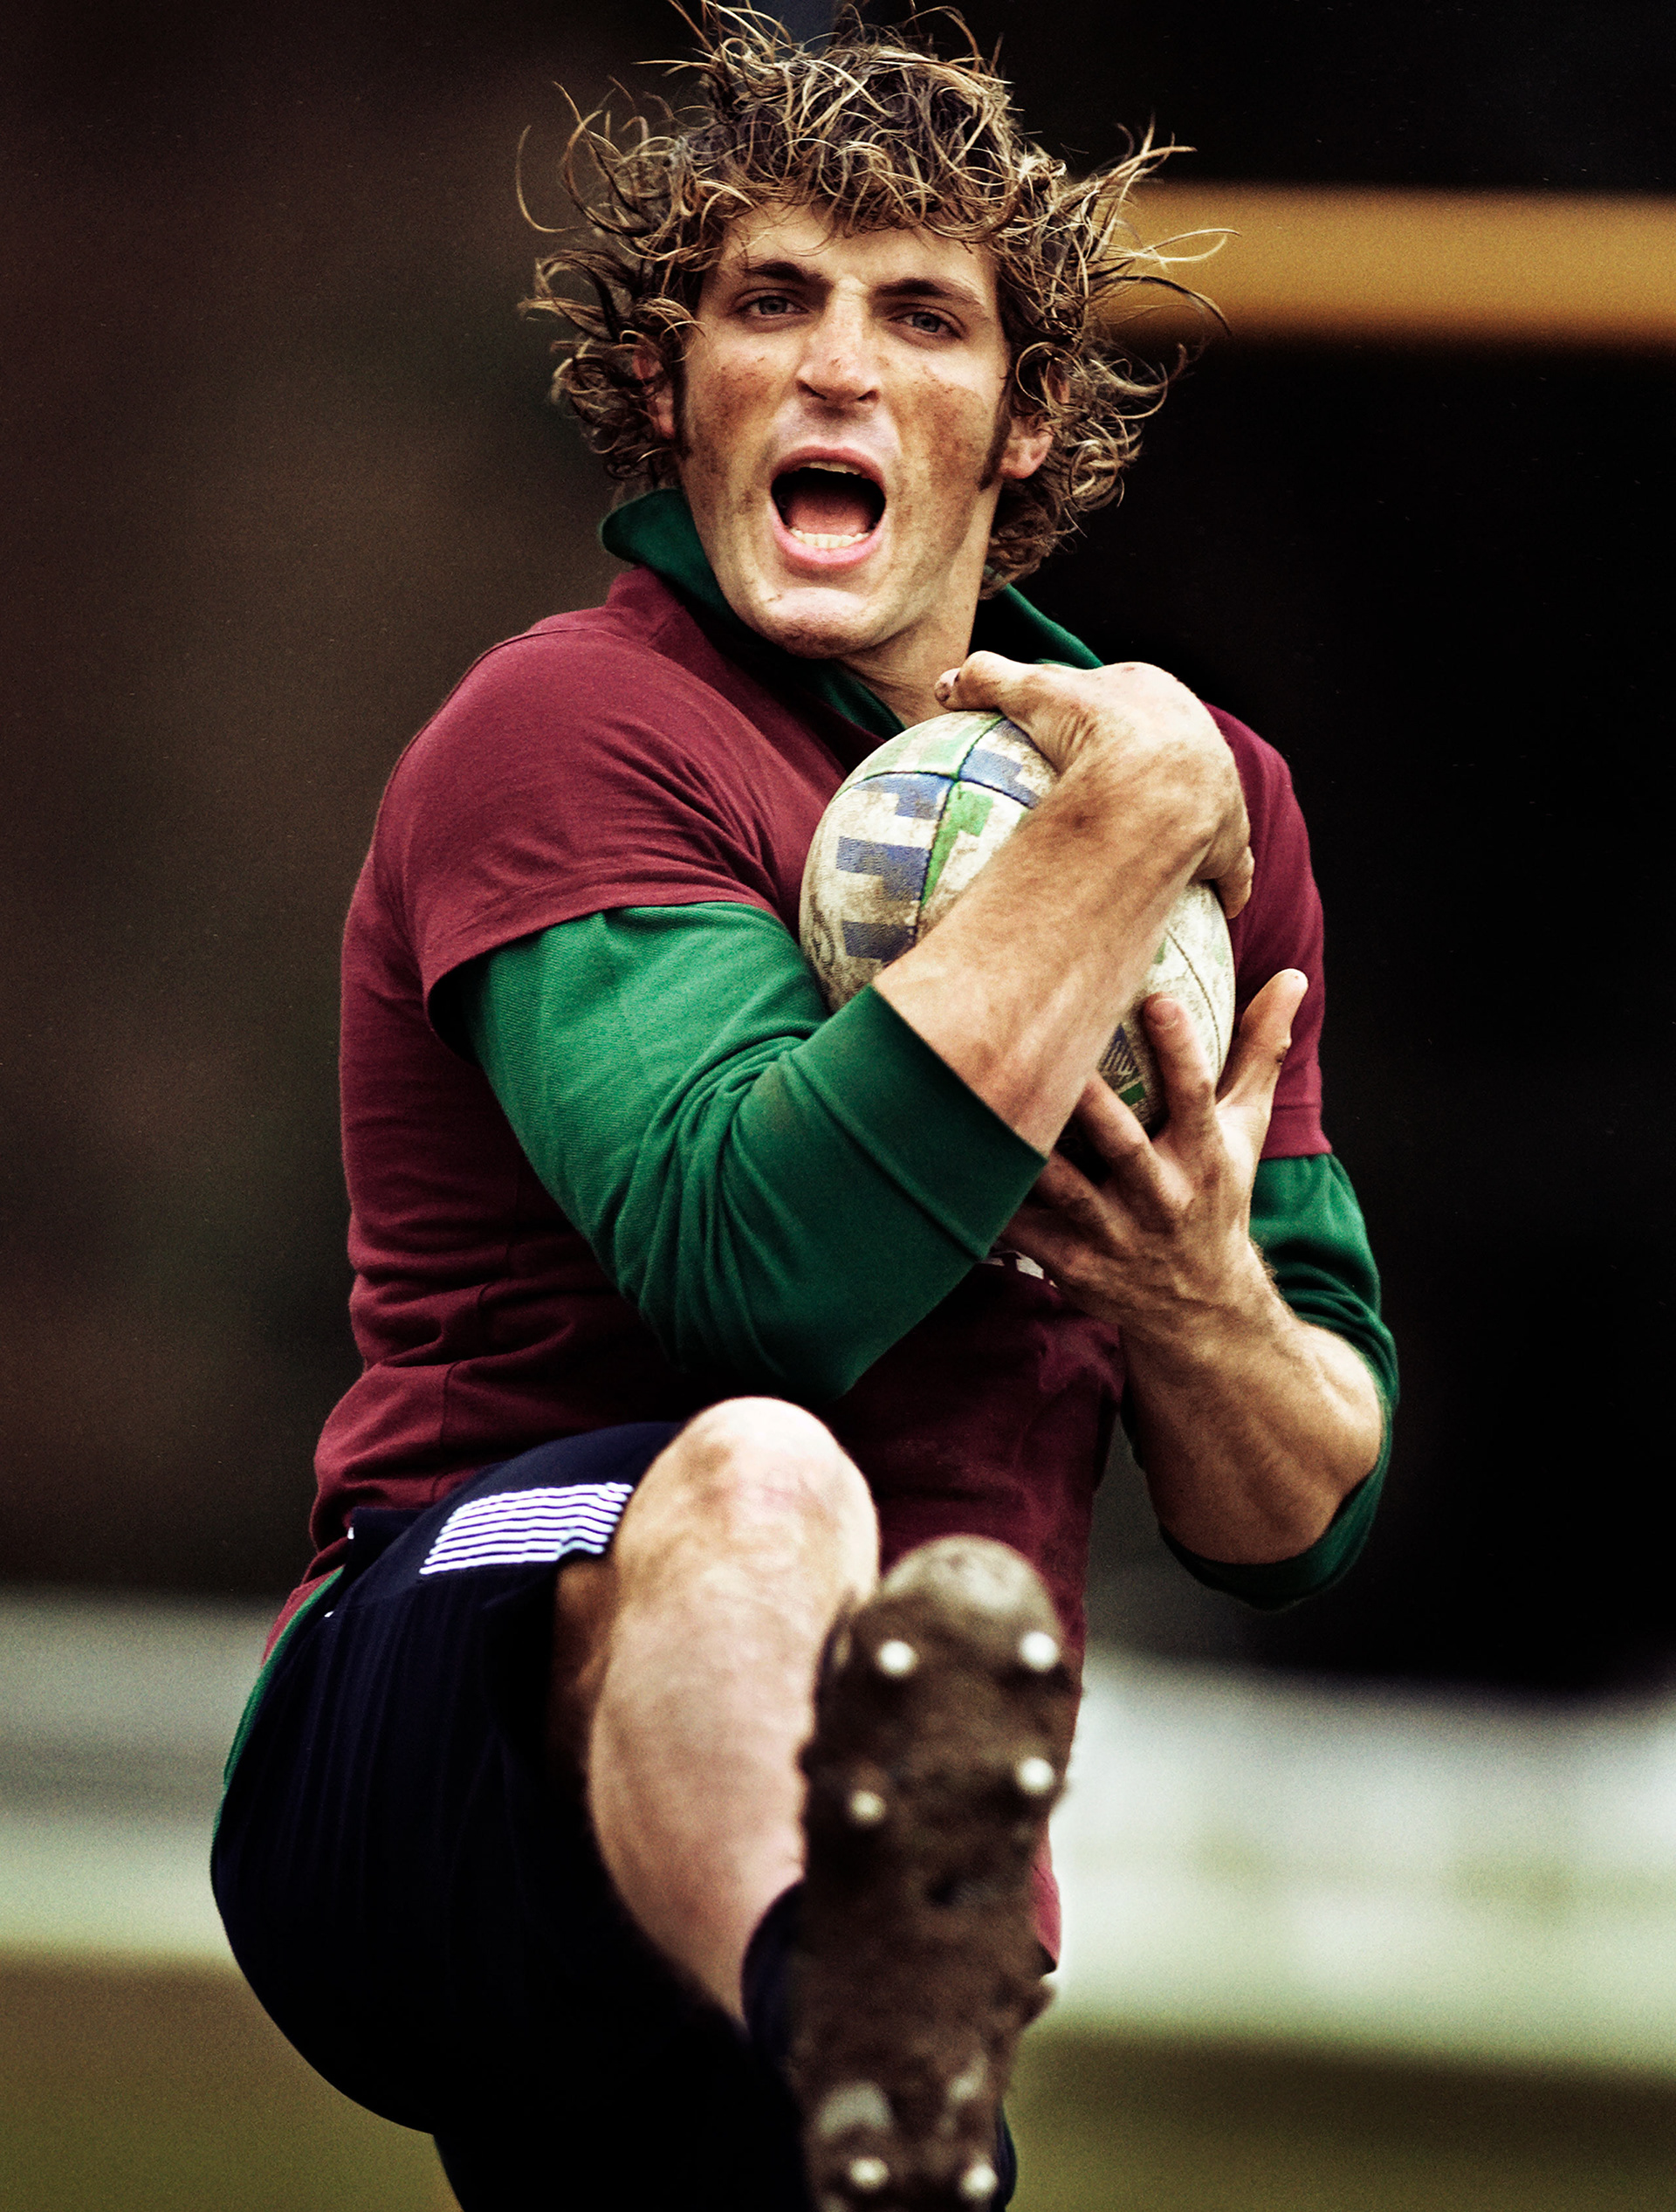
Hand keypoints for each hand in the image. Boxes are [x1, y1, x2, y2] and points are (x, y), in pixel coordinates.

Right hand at [934, 650, 1252, 917]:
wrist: (1148, 781)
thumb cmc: (1090, 729)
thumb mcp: (1029, 693)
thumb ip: (988, 680)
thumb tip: (944, 684)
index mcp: (1154, 693)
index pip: (1128, 696)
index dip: (1107, 711)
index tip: (1088, 729)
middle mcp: (1197, 737)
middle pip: (1171, 749)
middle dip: (1155, 764)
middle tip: (1118, 790)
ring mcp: (1217, 791)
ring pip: (1204, 804)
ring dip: (1190, 821)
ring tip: (1161, 849)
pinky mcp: (1229, 842)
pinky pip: (1229, 869)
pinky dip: (1221, 884)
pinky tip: (1206, 904)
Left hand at [1003, 969, 1309, 1339]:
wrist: (1201, 1305)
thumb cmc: (1216, 1193)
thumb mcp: (1246, 1129)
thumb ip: (1259, 1053)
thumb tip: (1292, 978)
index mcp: (1205, 1157)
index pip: (1197, 1096)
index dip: (1181, 1050)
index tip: (1158, 997)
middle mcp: (1163, 1199)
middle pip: (1123, 1146)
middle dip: (1093, 1106)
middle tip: (1057, 1052)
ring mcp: (1117, 1238)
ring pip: (1066, 1192)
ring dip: (1031, 1155)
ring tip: (986, 1106)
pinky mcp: (1075, 1268)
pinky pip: (1026, 1235)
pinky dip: (994, 1209)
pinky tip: (951, 1169)